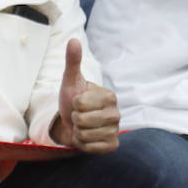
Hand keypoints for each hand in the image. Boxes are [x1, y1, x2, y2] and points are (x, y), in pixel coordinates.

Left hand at [52, 38, 119, 153]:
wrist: (73, 123)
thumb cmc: (73, 100)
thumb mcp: (70, 81)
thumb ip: (73, 61)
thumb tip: (73, 40)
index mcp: (109, 96)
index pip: (80, 103)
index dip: (73, 104)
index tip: (78, 103)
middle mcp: (116, 113)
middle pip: (82, 120)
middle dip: (75, 119)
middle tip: (79, 117)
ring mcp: (116, 131)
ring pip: (85, 135)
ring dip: (78, 132)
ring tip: (82, 127)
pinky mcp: (112, 146)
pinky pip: (91, 148)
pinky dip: (83, 144)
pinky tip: (87, 138)